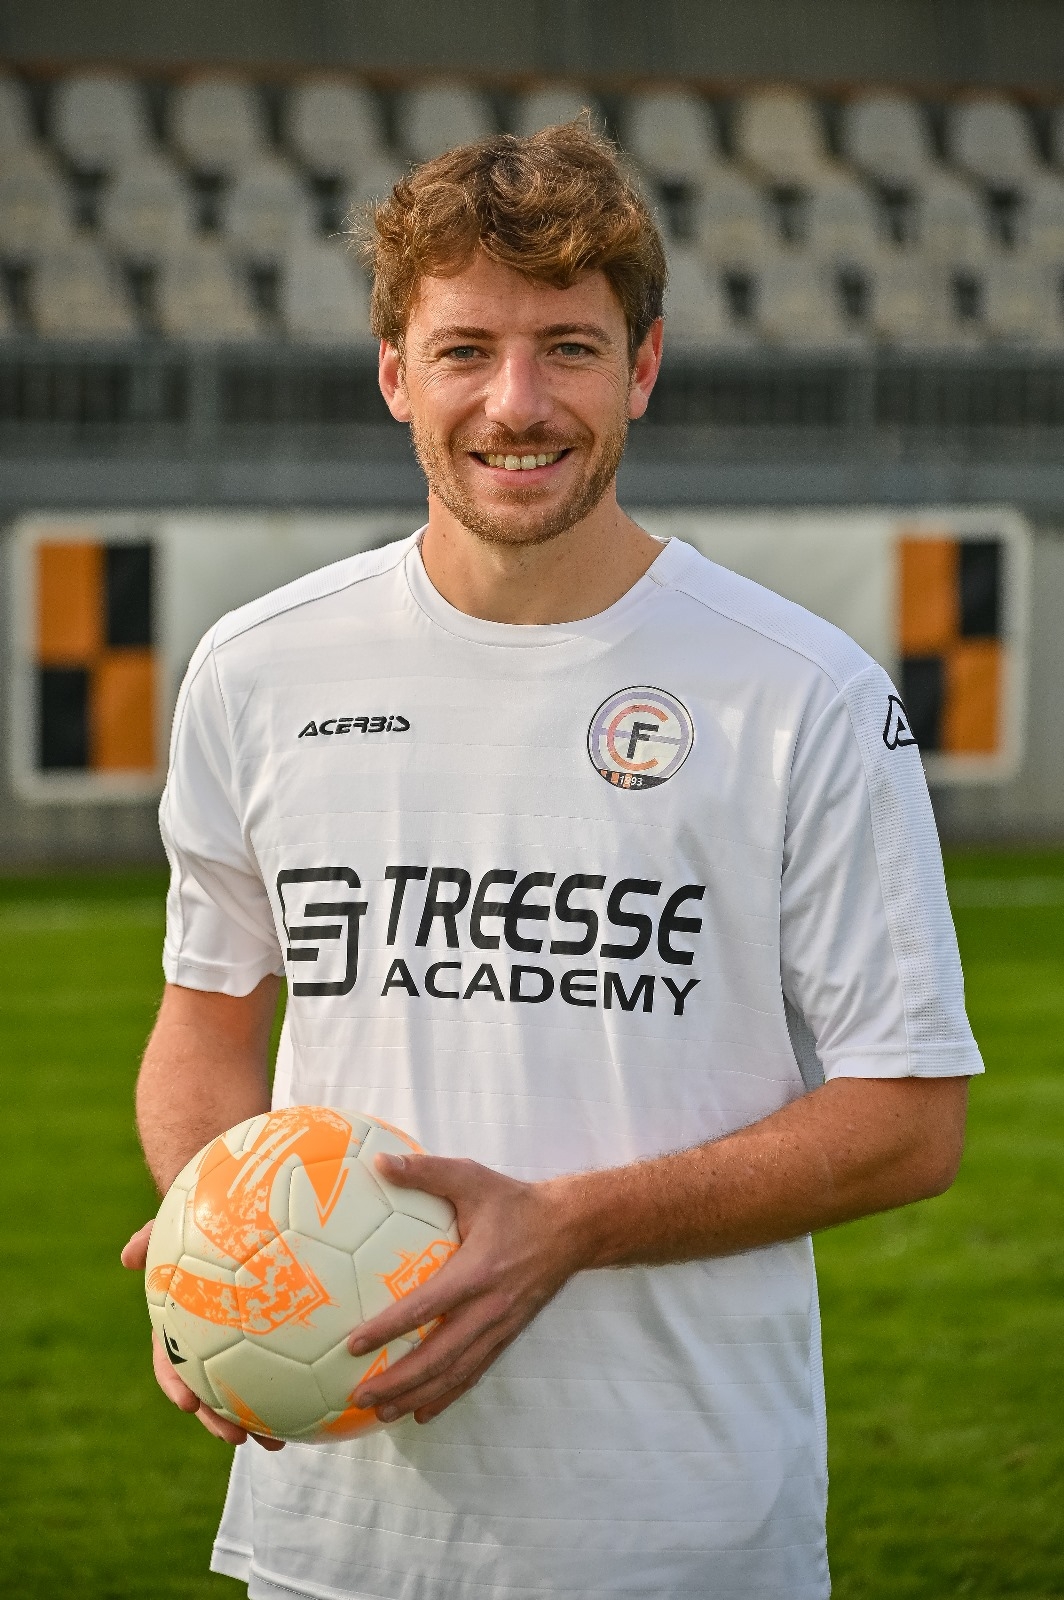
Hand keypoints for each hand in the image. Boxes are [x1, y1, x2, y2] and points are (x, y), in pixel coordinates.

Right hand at [121, 1221, 284, 1451]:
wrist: (232, 1217)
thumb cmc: (200, 1223)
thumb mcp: (174, 1227)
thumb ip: (152, 1237)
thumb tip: (127, 1254)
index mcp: (179, 1324)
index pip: (170, 1363)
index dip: (176, 1385)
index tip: (188, 1404)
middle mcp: (206, 1342)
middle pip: (207, 1391)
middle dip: (218, 1420)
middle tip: (238, 1438)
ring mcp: (237, 1345)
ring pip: (242, 1392)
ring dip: (256, 1420)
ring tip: (279, 1442)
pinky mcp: (272, 1340)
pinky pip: (280, 1366)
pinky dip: (292, 1388)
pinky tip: (315, 1405)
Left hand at [347, 1154, 580, 1425]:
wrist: (571, 1228)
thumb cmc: (514, 1202)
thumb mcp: (472, 1178)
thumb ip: (425, 1172)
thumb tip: (378, 1162)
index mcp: (477, 1271)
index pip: (427, 1307)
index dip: (390, 1329)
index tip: (354, 1345)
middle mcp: (489, 1307)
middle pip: (439, 1356)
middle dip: (398, 1381)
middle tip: (360, 1395)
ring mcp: (500, 1326)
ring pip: (455, 1372)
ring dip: (417, 1396)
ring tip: (381, 1414)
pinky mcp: (508, 1335)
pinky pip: (474, 1372)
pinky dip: (447, 1395)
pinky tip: (422, 1410)